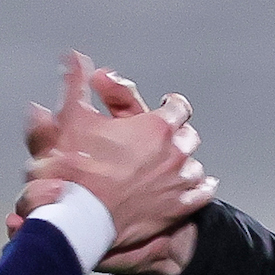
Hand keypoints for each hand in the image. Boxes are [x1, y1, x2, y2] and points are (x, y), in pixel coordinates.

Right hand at [8, 55, 207, 274]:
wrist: (80, 217)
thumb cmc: (75, 169)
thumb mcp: (72, 119)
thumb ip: (77, 84)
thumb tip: (75, 58)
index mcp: (155, 127)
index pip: (177, 108)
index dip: (171, 106)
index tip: (166, 106)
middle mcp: (174, 153)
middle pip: (188, 137)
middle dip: (176, 135)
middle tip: (162, 138)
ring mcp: (179, 182)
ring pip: (194, 166)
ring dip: (184, 163)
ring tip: (171, 165)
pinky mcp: (178, 210)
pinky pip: (202, 195)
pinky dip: (201, 189)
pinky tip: (199, 187)